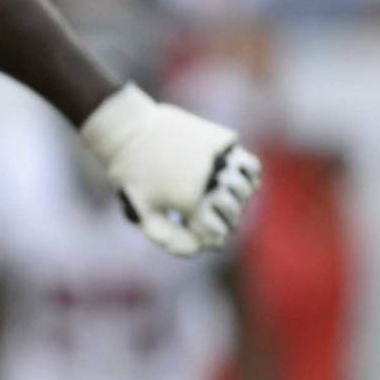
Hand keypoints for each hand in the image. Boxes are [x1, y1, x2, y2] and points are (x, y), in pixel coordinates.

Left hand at [82, 85, 261, 254]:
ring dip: (239, 198)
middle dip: (227, 219)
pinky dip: (248, 176)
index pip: (219, 232)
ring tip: (224, 198)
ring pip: (245, 190)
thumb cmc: (133, 176)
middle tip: (218, 217)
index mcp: (192, 206)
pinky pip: (249, 165)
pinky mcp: (225, 142)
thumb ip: (169, 237)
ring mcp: (221, 161)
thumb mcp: (144, 211)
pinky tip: (234, 178)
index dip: (213, 236)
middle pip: (234, 213)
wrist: (129, 131)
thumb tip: (203, 248)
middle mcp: (212, 185)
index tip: (207, 233)